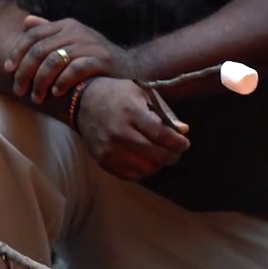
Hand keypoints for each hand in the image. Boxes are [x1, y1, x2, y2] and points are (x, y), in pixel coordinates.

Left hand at [7, 15, 134, 101]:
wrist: (130, 67)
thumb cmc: (94, 57)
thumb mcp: (72, 40)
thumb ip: (49, 30)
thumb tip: (26, 21)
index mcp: (66, 26)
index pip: (32, 36)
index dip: (17, 53)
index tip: (8, 70)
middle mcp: (76, 31)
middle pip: (39, 51)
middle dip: (25, 72)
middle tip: (19, 91)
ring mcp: (89, 45)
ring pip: (53, 61)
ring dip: (40, 82)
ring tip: (36, 97)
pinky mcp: (101, 60)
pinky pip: (74, 70)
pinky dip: (61, 82)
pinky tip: (56, 93)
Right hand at [73, 77, 189, 181]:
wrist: (83, 102)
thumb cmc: (117, 94)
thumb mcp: (142, 94)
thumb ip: (163, 112)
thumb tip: (183, 130)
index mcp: (131, 112)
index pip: (161, 134)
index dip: (177, 142)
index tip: (184, 143)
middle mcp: (119, 133)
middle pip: (155, 154)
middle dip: (171, 156)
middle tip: (175, 152)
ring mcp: (109, 149)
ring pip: (145, 168)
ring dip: (157, 165)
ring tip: (160, 156)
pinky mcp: (102, 160)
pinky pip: (130, 175)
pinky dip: (142, 171)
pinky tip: (145, 161)